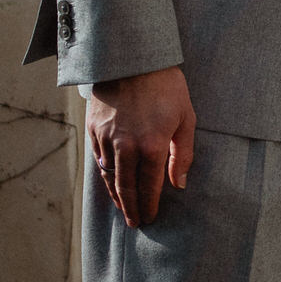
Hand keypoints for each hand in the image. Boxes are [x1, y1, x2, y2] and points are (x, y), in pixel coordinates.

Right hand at [87, 66, 195, 227]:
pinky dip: (105, 176)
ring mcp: (107, 139)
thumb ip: (184, 154)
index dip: (149, 205)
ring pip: (110, 178)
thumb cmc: (166, 86)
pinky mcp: (94, 130)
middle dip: (131, 209)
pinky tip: (110, 182)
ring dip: (116, 197)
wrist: (133, 58)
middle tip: (135, 223)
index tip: (151, 217)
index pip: (149, 187)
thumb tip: (179, 184)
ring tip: (123, 209)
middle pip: (127, 189)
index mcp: (152, 146)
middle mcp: (127, 147)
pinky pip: (99, 161)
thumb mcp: (186, 117)